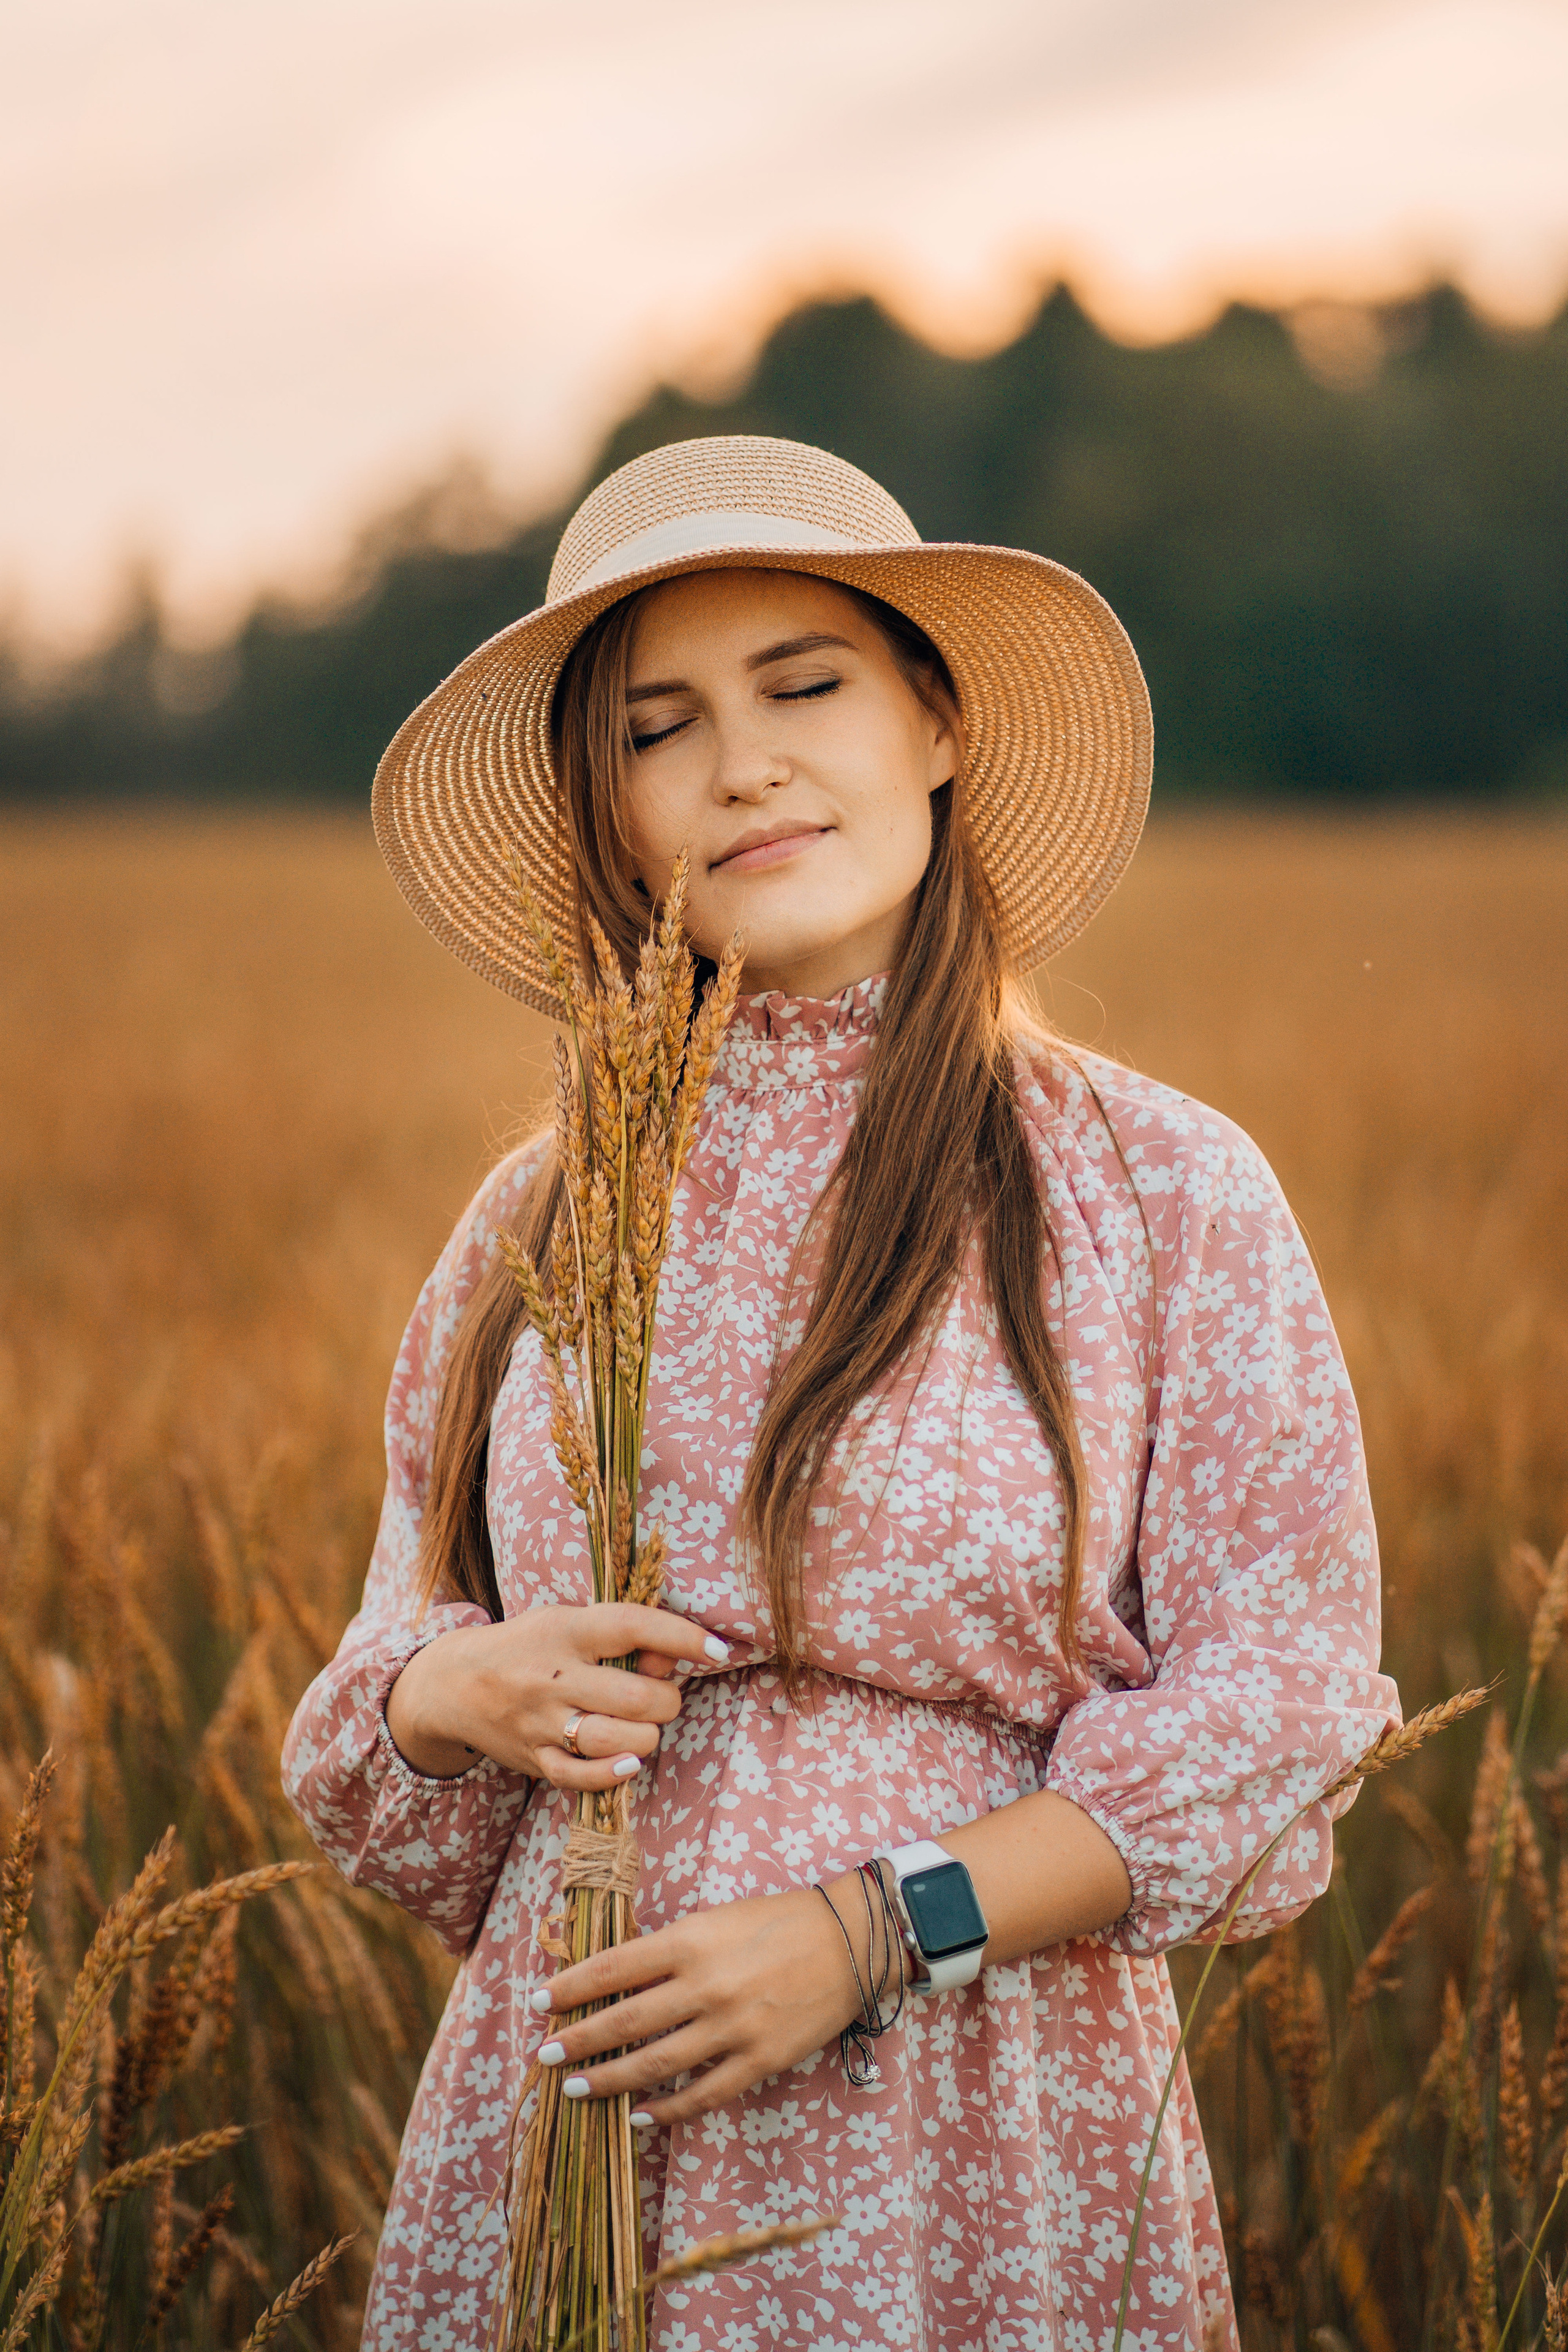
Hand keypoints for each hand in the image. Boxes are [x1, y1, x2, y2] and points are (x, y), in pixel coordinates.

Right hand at [384, 1604, 729, 1788]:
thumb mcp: (567, 1623)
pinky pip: (582, 1778)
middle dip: (666, 1699)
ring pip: (617, 1741)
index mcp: (566, 1630)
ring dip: (647, 1737)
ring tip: (643, 1725)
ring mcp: (542, 1722)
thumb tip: (673, 1659)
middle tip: (660, 1695)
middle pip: (636, 1697)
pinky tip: (630, 1761)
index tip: (718, 1647)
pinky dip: (614, 1774)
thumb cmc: (528, 1646)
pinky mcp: (534, 1760)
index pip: (633, 1627)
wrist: (453, 1683)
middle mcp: (553, 1676)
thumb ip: (620, 1638)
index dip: (682, 1637)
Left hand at [531, 1874, 908, 2126]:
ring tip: (577, 2089)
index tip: (539, 2002)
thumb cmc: (776, 1922)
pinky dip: (666, 2110)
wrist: (850, 1941)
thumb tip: (614, 1978)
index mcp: (691, 1939)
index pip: (613, 1967)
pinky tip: (639, 2116)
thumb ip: (668, 1949)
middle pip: (625, 2020)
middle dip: (578, 2040)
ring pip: (655, 2064)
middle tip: (544, 2055)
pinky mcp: (760, 2061)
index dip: (570, 1987)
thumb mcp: (714, 1919)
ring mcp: (733, 2028)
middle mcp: (706, 1985)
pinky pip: (703, 2094)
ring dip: (610, 2080)